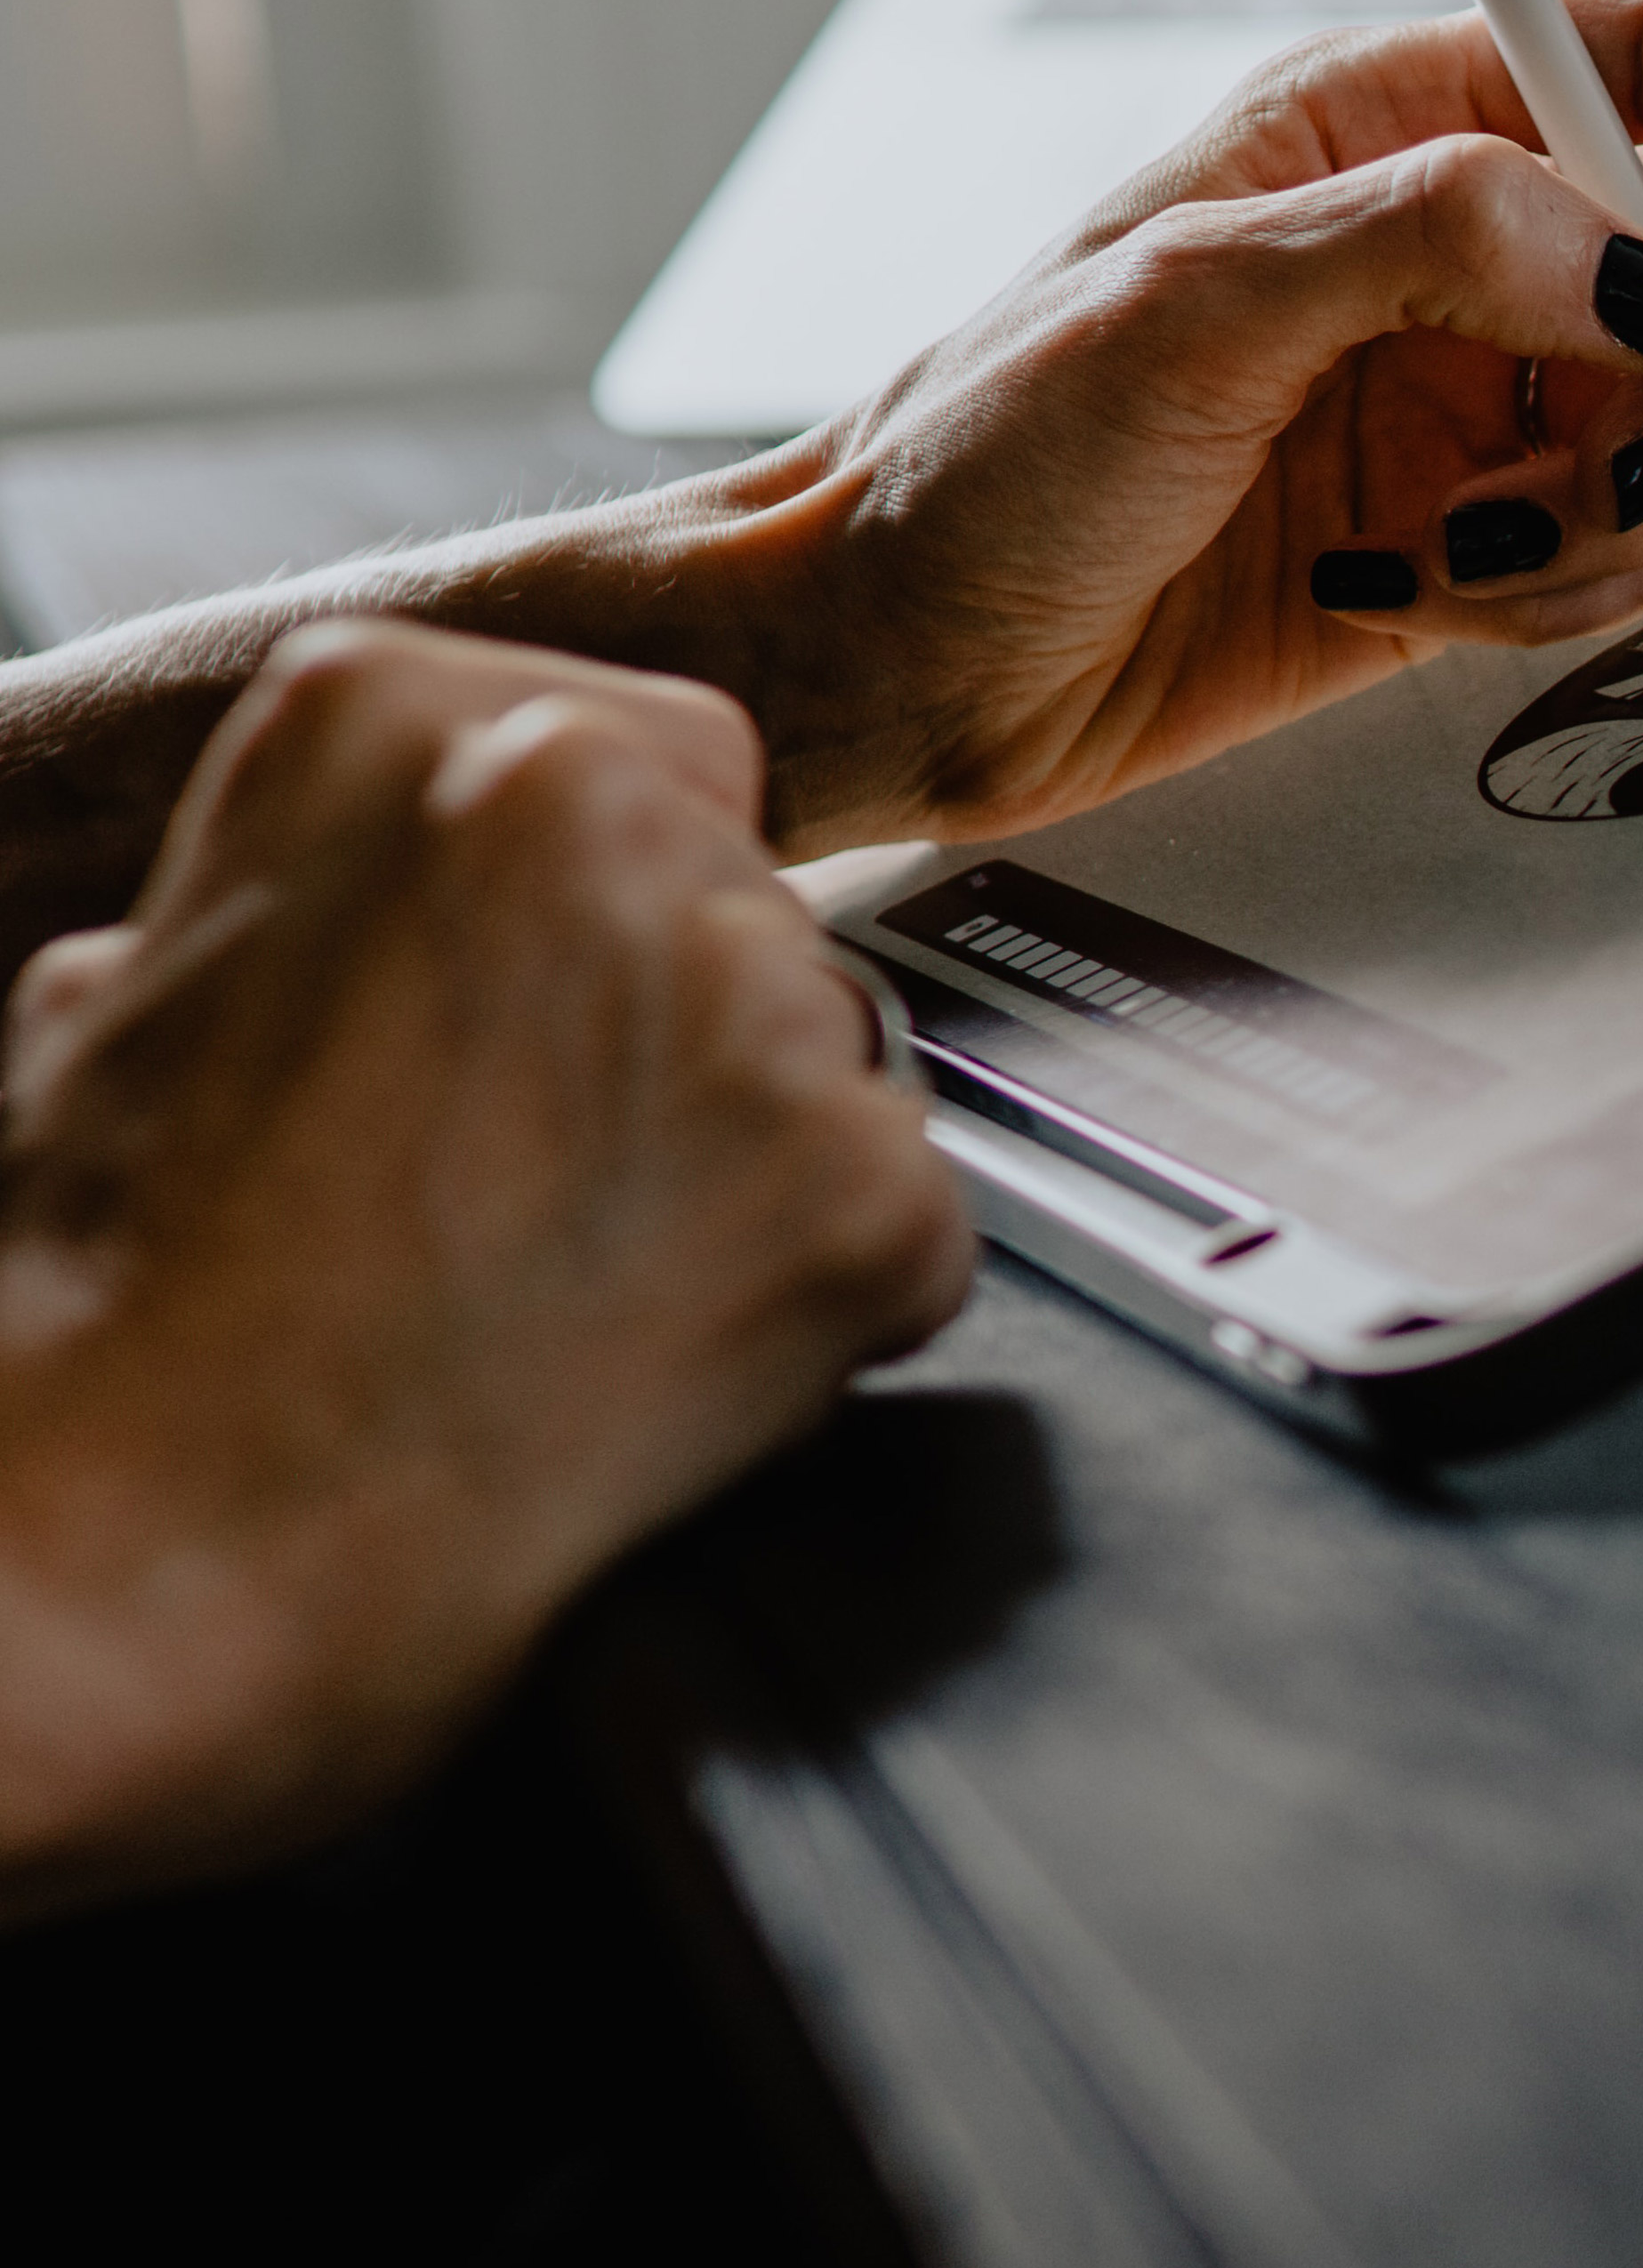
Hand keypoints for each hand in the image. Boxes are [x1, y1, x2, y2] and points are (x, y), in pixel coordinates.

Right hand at [0, 623, 971, 1916]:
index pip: (665, 768)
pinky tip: (651, 1373)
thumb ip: (320, 892)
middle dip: (688, 1048)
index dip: (619, 926)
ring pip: (840, 1068)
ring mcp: (746, 995)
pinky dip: (824, 1317)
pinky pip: (909, 1235)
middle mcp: (591, 807)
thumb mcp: (132, 993)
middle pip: (763, 911)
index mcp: (399, 714)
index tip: (538, 1029)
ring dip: (754, 1175)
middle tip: (536, 1195)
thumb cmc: (107, 1314)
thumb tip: (392, 907)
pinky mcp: (861, 1188)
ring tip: (562, 1292)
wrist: (135, 1553)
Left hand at [700, 0, 1642, 855]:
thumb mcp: (1195, 300)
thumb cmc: (988, 452)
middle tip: (1578, 473)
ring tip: (1441, 546)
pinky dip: (1542, 599)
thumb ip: (1439, 241)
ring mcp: (1471, 396)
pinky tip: (1402, 593)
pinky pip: (1613, 561)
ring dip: (1593, 520)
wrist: (909, 658)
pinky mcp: (1473, 536)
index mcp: (1392, 119)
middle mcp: (1458, 248)